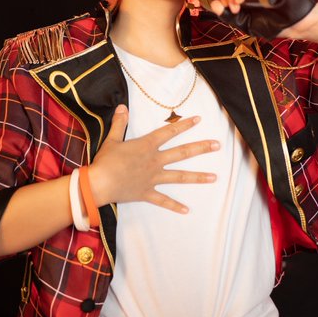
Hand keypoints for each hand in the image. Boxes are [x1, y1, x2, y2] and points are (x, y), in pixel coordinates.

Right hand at [88, 105, 219, 213]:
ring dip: (198, 177)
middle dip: (201, 148)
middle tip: (218, 145)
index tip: (199, 119)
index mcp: (147, 145)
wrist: (100, 184)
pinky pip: (163, 200)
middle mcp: (154, 160)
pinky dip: (175, 206)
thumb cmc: (105, 161)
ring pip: (180, 177)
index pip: (169, 131)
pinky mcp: (147, 193)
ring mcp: (153, 178)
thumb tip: (123, 106)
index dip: (184, 124)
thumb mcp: (112, 139)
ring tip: (215, 177)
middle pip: (182, 153)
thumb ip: (120, 123)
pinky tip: (187, 210)